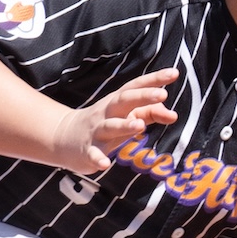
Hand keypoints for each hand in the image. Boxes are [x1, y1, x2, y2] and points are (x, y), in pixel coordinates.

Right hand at [52, 68, 177, 173]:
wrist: (63, 137)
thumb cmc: (105, 123)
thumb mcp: (127, 115)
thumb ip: (151, 113)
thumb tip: (173, 115)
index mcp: (118, 102)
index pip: (137, 87)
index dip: (154, 79)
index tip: (174, 73)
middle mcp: (107, 112)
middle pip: (124, 101)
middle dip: (143, 96)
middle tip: (163, 94)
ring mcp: (96, 131)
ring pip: (110, 126)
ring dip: (124, 125)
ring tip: (140, 125)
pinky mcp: (87, 150)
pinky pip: (93, 154)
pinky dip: (98, 158)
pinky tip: (105, 164)